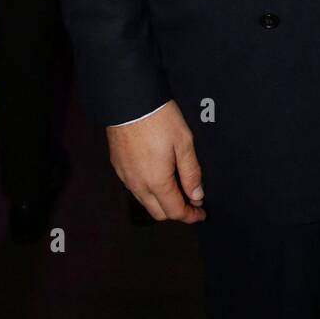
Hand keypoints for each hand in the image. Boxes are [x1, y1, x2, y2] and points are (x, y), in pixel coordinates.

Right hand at [106, 100, 205, 223]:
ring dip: (161, 202)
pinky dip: (148, 191)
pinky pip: (134, 189)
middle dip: (176, 212)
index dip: (191, 216)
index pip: (175, 211)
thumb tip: (197, 196)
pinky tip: (158, 177)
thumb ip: (191, 173)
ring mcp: (126, 177)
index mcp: (157, 182)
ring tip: (177, 188)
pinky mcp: (118, 168)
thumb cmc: (159, 119)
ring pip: (145, 202)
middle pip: (159, 213)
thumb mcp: (184, 143)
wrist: (129, 102)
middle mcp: (138, 185)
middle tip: (192, 202)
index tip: (201, 213)